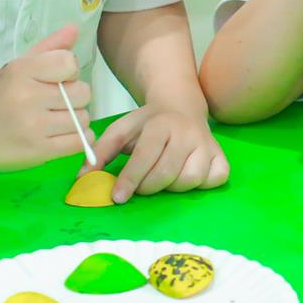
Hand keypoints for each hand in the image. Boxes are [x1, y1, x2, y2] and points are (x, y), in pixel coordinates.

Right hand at [0, 26, 88, 169]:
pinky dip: (77, 138)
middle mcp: (27, 97)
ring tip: (53, 120)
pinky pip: (80, 141)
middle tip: (53, 103)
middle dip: (73, 97)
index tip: (55, 80)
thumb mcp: (17, 67)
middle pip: (82, 92)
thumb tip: (74, 29)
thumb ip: (48, 48)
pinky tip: (61, 134)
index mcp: (21, 71)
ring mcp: (33, 126)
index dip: (68, 72)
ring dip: (75, 119)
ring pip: (83, 117)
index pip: (69, 63)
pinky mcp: (39, 151)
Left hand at [88, 106, 230, 203]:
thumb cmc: (148, 123)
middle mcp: (187, 133)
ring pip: (190, 179)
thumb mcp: (121, 130)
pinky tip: (186, 175)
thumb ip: (100, 152)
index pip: (145, 156)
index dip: (130, 179)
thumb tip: (82, 179)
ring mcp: (207, 145)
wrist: (181, 105)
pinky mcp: (220, 156)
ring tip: (162, 178)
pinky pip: (213, 179)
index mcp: (161, 123)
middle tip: (139, 187)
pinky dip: (200, 184)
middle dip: (147, 187)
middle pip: (166, 172)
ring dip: (171, 187)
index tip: (117, 196)